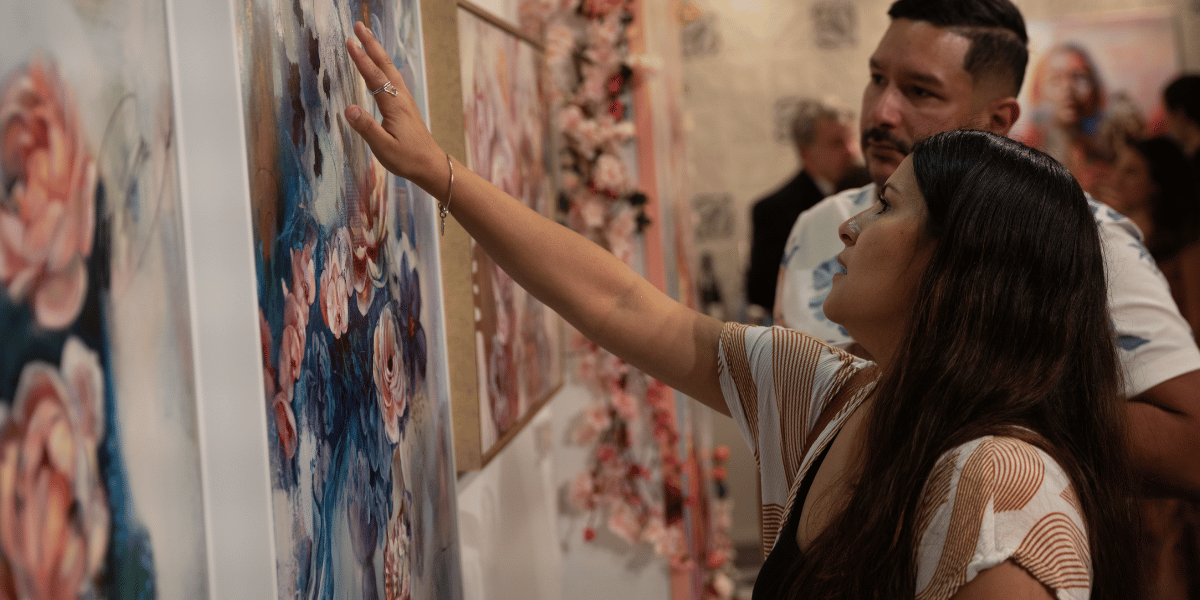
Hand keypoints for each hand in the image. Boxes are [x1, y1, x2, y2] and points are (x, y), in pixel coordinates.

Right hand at [344, 22, 445, 193]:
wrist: (431, 165)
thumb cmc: (408, 159)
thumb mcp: (384, 148)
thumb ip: (366, 128)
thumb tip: (348, 108)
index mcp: (394, 106)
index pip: (374, 77)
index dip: (361, 59)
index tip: (350, 42)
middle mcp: (401, 98)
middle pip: (384, 66)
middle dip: (371, 45)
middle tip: (358, 26)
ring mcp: (405, 100)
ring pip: (390, 69)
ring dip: (378, 52)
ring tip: (366, 38)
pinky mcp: (406, 105)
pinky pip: (393, 78)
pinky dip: (384, 65)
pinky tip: (381, 65)